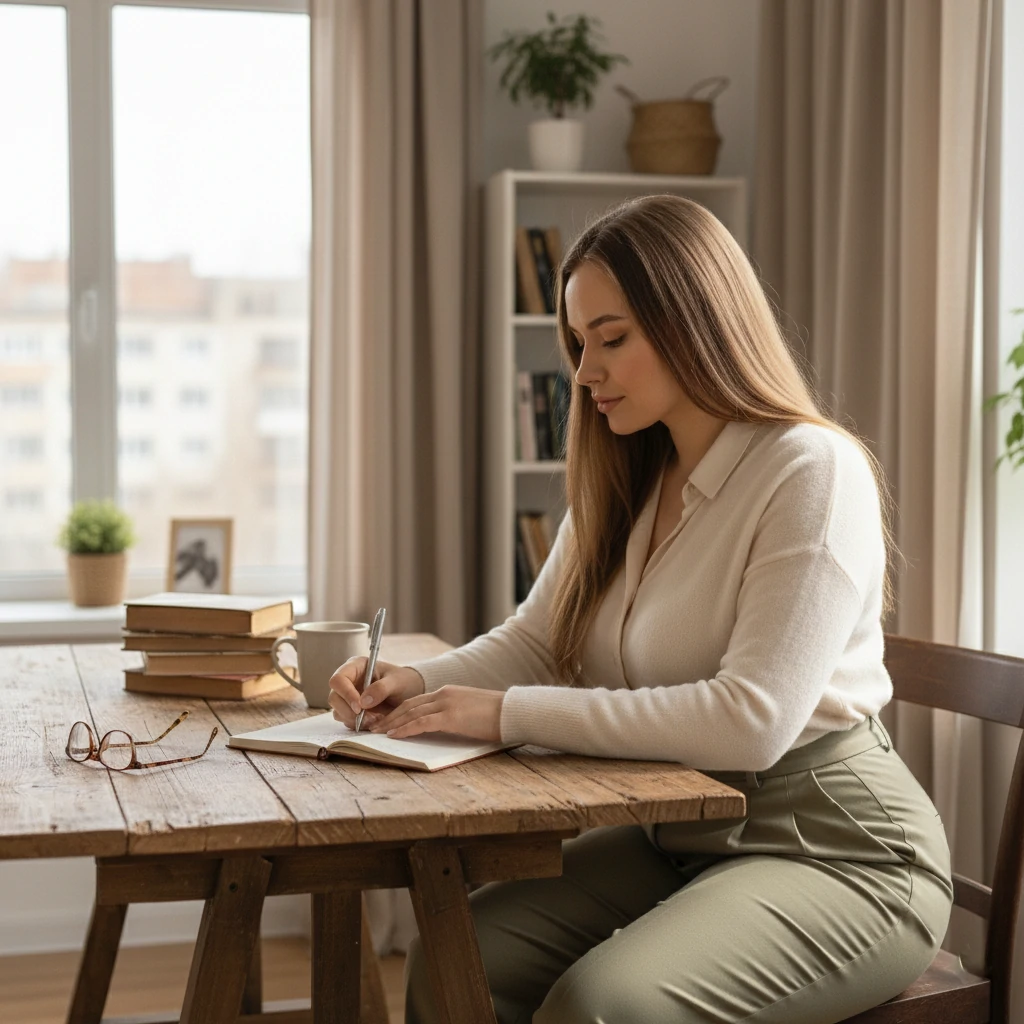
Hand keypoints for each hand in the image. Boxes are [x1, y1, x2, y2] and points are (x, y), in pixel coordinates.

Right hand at [327, 657, 424, 729]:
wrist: (410, 693)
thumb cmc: (403, 681)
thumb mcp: (397, 681)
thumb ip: (381, 688)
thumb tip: (363, 702)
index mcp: (355, 667)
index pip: (338, 679)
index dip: (346, 694)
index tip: (359, 707)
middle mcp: (348, 682)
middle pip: (334, 698)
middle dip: (349, 712)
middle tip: (370, 718)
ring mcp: (348, 697)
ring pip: (338, 712)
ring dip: (355, 720)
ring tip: (377, 719)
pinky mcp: (352, 711)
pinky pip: (347, 721)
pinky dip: (359, 725)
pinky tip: (375, 722)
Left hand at [368, 685, 503, 741]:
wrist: (513, 712)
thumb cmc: (496, 716)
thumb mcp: (470, 712)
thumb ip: (453, 715)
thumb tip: (440, 728)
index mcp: (448, 693)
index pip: (416, 701)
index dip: (398, 711)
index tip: (385, 721)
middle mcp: (444, 694)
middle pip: (408, 705)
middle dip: (389, 716)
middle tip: (373, 727)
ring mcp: (446, 704)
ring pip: (410, 712)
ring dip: (391, 723)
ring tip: (378, 733)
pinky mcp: (450, 716)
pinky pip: (421, 722)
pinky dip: (405, 729)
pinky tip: (394, 735)